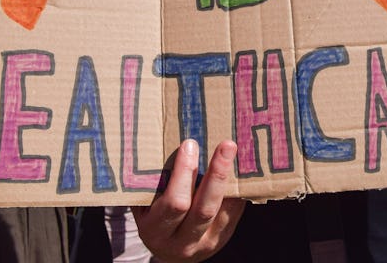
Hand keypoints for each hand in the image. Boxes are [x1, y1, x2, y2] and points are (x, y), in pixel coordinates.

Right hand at [132, 139, 244, 261]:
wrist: (167, 249)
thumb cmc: (151, 215)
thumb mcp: (144, 203)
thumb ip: (154, 181)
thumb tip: (169, 137)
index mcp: (156, 230)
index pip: (175, 203)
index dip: (183, 173)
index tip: (189, 144)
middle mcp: (181, 243)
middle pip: (204, 209)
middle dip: (217, 174)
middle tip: (227, 145)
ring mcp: (205, 244)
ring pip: (224, 211)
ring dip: (233, 179)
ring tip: (239, 152)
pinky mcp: (222, 238)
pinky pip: (234, 213)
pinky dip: (238, 190)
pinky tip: (242, 168)